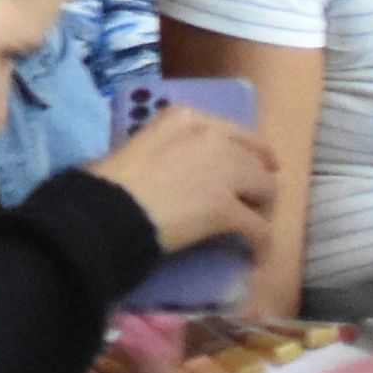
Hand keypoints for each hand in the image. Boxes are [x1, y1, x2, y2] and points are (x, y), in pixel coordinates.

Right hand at [82, 106, 279, 257]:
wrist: (107, 207)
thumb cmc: (107, 178)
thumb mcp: (139, 143)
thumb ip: (166, 146)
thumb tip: (174, 168)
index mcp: (185, 116)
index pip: (234, 132)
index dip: (247, 153)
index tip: (250, 168)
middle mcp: (212, 136)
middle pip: (256, 159)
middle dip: (258, 182)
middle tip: (253, 203)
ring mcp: (223, 172)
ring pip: (265, 189)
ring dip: (262, 209)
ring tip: (254, 227)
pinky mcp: (227, 208)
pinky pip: (258, 228)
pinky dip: (260, 243)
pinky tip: (255, 255)